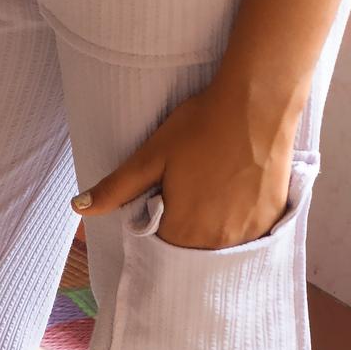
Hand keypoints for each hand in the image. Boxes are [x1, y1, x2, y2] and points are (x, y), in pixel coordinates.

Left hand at [75, 89, 297, 250]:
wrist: (256, 104)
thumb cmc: (200, 126)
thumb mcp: (152, 155)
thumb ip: (117, 188)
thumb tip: (78, 208)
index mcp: (184, 231)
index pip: (161, 243)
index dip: (158, 218)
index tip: (165, 191)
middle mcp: (217, 242)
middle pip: (192, 244)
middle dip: (185, 221)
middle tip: (190, 180)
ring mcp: (249, 234)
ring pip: (221, 240)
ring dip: (213, 222)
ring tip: (214, 182)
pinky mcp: (272, 220)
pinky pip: (249, 233)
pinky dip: (240, 217)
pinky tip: (238, 187)